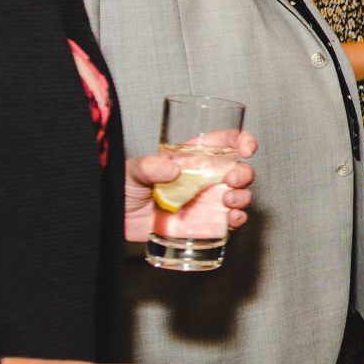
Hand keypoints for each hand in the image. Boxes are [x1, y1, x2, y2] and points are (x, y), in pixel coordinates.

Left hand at [123, 130, 256, 241]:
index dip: (242, 141)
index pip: (224, 142)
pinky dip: (237, 219)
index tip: (247, 149)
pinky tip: (231, 219)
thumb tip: (173, 169)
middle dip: (244, 173)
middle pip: (239, 169)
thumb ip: (149, 166)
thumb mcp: (132, 170)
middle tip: (231, 179)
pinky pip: (230, 220)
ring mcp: (207, 200)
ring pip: (240, 194)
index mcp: (193, 157)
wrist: (116, 220)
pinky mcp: (205, 222)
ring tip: (228, 201)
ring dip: (242, 197)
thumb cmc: (124, 188)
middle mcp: (205, 177)